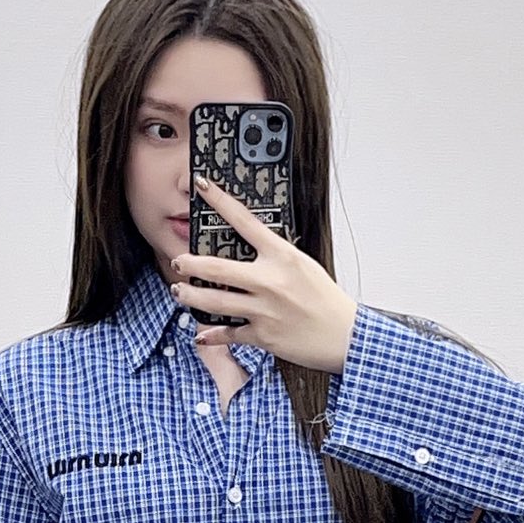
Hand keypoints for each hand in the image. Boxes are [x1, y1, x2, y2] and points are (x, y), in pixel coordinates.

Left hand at [172, 174, 356, 372]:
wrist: (345, 335)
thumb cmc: (327, 300)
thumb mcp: (304, 266)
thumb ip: (275, 257)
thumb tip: (252, 249)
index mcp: (283, 256)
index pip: (245, 221)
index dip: (220, 201)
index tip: (202, 187)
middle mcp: (270, 281)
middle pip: (217, 268)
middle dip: (189, 264)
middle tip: (178, 261)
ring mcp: (264, 309)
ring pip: (215, 301)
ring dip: (191, 296)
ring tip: (179, 290)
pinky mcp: (262, 335)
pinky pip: (230, 333)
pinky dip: (213, 334)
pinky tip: (201, 333)